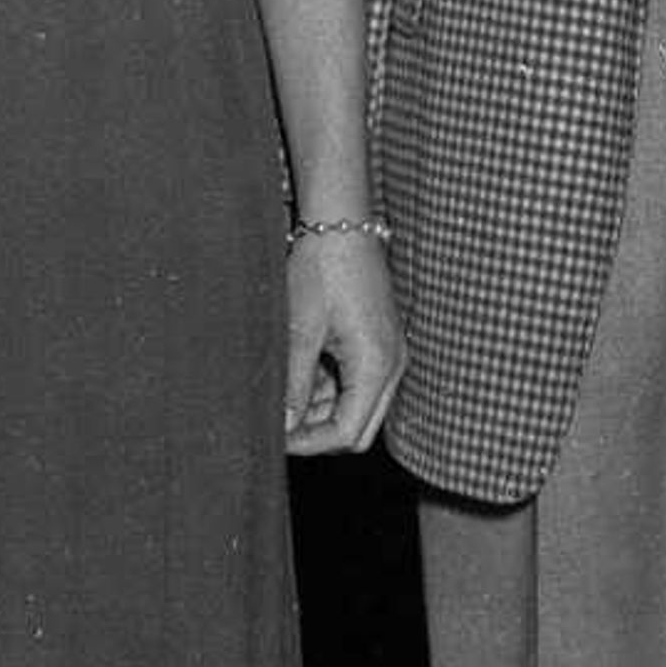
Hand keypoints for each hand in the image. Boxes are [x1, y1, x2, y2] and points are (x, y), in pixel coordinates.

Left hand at [285, 228, 403, 456]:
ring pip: (354, 407)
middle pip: (356, 428)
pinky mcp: (378, 343)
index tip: (274, 437)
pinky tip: (299, 368)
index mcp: (376, 365)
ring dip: (319, 408)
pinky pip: (355, 382)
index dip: (308, 443)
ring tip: (281, 389)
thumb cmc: (321, 270)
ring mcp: (387, 354)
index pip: (347, 432)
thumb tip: (285, 428)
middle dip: (316, 432)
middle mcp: (391, 365)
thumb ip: (295, 385)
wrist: (341, 223)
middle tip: (277, 423)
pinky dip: (327, 386)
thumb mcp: (301, 331)